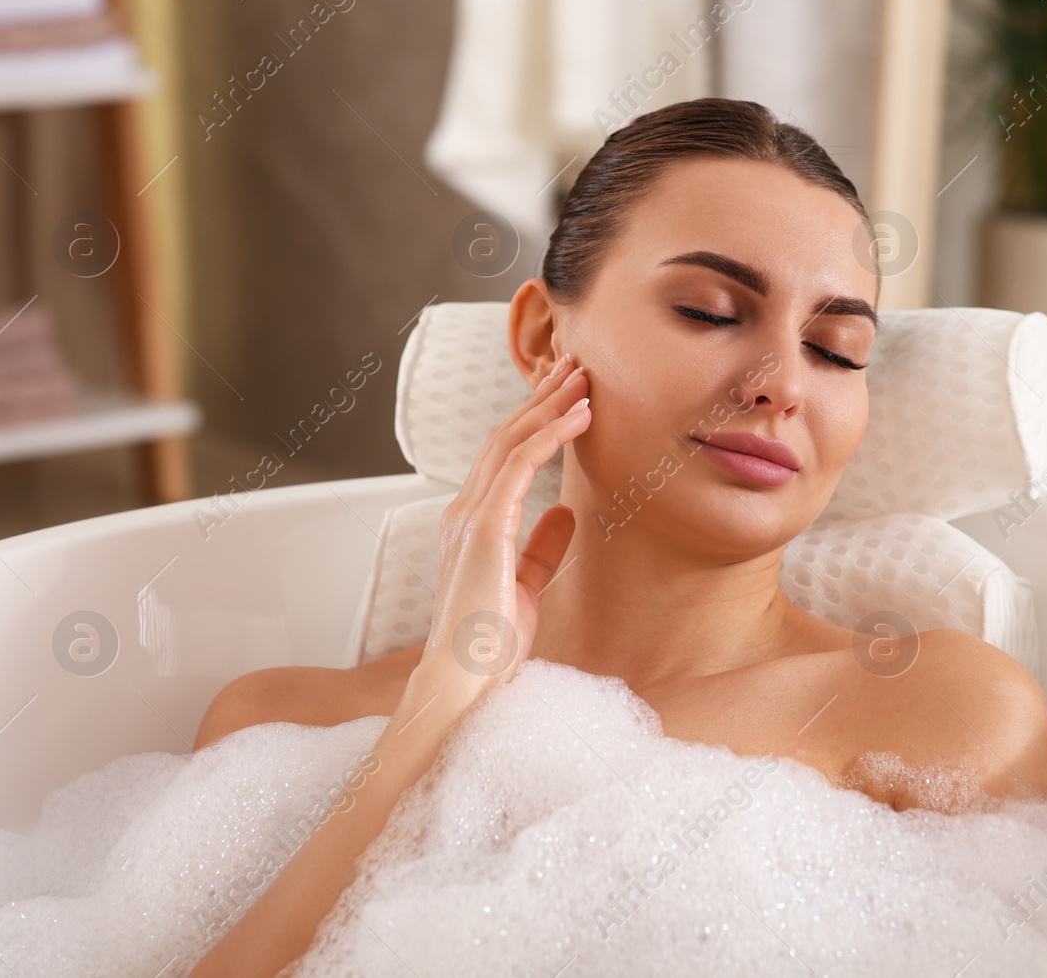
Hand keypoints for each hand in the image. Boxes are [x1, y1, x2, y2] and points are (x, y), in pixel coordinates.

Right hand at [412, 353, 589, 702]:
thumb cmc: (491, 646)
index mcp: (471, 524)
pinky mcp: (483, 530)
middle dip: (541, 396)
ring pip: (510, 441)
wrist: (465, 683)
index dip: (534, 419)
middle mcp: (464, 512)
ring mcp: (469, 518)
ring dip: (549, 404)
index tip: (566, 392)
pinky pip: (519, 467)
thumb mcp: (527, 586)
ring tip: (582, 376)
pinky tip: (578, 416)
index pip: (504, 456)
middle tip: (575, 363)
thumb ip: (541, 548)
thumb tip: (565, 515)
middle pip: (505, 436)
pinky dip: (550, 436)